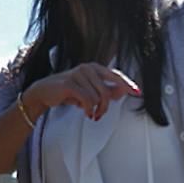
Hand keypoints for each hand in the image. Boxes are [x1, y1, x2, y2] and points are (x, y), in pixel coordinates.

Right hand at [27, 62, 141, 122]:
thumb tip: (125, 91)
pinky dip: (88, 110)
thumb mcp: (90, 92)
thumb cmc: (69, 91)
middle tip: (99, 115)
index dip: (127, 84)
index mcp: (94, 68)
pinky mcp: (70, 83)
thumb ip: (108, 91)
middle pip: (107, 92)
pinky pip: (87, 100)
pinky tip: (86, 113)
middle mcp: (87, 68)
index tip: (137, 92)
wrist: (45, 92)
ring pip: (97, 98)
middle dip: (105, 107)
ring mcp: (78, 74)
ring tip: (89, 112)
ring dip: (95, 110)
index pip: (115, 75)